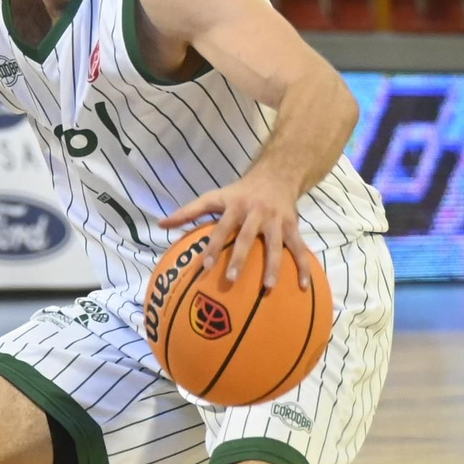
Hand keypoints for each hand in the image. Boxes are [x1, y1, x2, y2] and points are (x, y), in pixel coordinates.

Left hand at [158, 175, 311, 289]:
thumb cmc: (239, 192)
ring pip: (276, 245)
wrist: (276, 175)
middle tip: (232, 280)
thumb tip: (160, 225)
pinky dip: (303, 267)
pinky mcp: (293, 226)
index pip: (221, 228)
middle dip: (240, 259)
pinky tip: (303, 287)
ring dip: (274, 267)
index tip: (206, 267)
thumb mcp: (214, 196)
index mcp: (235, 207)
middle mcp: (256, 213)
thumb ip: (188, 212)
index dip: (213, 247)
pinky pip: (298, 248)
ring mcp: (276, 220)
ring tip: (268, 288)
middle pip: (247, 238)